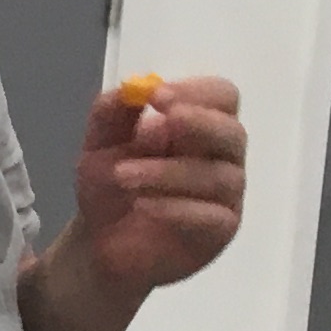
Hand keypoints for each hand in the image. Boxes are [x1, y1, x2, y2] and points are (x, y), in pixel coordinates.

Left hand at [65, 75, 247, 294]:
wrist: (97, 243)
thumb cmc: (110, 186)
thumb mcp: (98, 144)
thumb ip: (111, 113)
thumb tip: (131, 88)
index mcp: (198, 125)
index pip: (221, 96)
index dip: (196, 92)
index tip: (157, 96)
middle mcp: (220, 155)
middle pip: (233, 132)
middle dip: (200, 123)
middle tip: (164, 121)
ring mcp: (225, 195)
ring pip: (217, 176)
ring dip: (167, 172)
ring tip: (122, 176)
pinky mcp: (219, 230)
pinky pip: (211, 216)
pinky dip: (176, 208)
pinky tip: (142, 206)